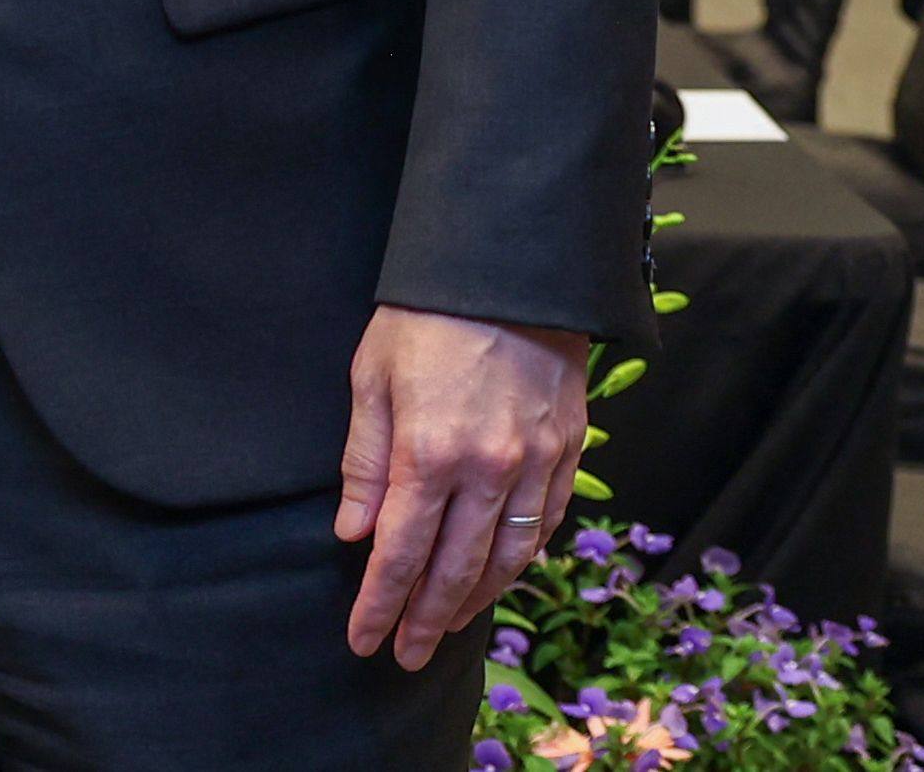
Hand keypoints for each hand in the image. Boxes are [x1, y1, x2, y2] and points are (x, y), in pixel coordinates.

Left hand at [335, 306, 589, 670]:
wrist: (510, 268)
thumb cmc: (426, 316)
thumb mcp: (373, 378)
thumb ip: (366, 462)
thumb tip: (355, 532)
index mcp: (429, 453)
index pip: (399, 553)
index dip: (381, 604)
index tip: (365, 639)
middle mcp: (487, 470)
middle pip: (454, 570)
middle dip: (426, 620)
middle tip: (406, 655)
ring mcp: (535, 464)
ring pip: (507, 559)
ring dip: (474, 601)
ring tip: (447, 626)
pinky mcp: (568, 451)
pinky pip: (544, 525)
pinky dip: (520, 561)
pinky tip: (498, 576)